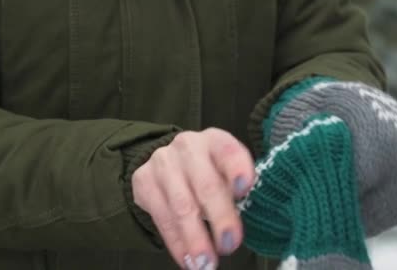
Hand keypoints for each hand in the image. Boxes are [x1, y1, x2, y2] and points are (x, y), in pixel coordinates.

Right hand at [131, 128, 254, 268]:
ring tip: (207, 263)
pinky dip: (177, 243)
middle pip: (206, 184)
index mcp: (216, 140)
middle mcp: (188, 146)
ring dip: (195, 239)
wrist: (170, 162)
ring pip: (181, 206)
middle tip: (230, 244)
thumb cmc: (210, 170)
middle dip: (220, 218)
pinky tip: (188, 260)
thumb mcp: (227, 170)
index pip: (228, 150)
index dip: (237, 169)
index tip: (245, 189)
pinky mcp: (143, 182)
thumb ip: (238, 187)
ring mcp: (162, 163)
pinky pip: (162, 218)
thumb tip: (253, 214)